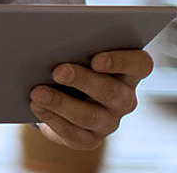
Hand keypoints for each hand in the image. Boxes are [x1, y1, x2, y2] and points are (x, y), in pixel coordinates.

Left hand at [30, 48, 154, 150]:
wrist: (60, 98)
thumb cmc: (71, 64)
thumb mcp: (77, 53)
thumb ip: (76, 45)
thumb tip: (51, 37)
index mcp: (128, 72)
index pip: (140, 65)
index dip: (122, 62)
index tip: (96, 60)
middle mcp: (124, 99)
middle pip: (111, 91)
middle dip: (83, 81)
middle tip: (58, 72)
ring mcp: (109, 122)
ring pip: (90, 115)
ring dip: (61, 103)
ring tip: (38, 93)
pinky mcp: (89, 139)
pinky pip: (72, 132)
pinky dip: (52, 118)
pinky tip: (36, 106)